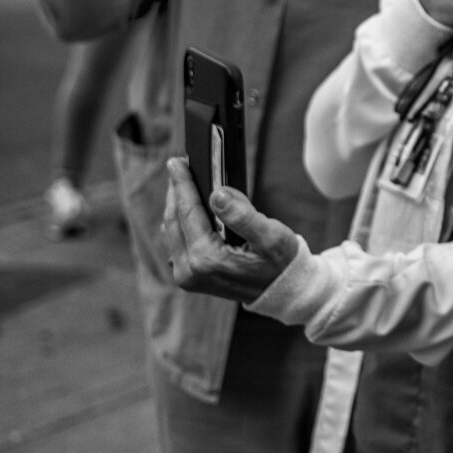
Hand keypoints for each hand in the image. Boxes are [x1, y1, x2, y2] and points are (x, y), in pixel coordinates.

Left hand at [161, 157, 299, 303]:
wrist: (281, 291)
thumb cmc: (280, 262)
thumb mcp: (271, 236)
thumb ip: (243, 215)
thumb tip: (217, 193)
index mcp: (206, 259)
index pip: (188, 212)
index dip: (182, 184)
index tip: (176, 161)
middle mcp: (189, 271)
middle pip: (174, 220)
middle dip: (176, 191)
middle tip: (179, 166)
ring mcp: (186, 276)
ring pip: (171, 231)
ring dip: (176, 205)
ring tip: (183, 183)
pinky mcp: (188, 277)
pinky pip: (176, 242)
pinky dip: (180, 221)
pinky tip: (188, 207)